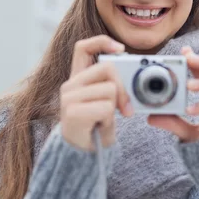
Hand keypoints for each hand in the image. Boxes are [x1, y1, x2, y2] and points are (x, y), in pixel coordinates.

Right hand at [60, 35, 132, 150]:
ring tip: (104, 120)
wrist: (81, 156)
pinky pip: (105, 107)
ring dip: (114, 109)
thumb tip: (130, 73)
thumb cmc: (96, 127)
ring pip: (109, 89)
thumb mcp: (106, 101)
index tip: (121, 49)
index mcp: (77, 78)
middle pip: (106, 68)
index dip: (102, 42)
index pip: (83, 47)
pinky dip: (109, 121)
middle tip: (125, 108)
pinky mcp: (73, 112)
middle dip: (122, 88)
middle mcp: (70, 85)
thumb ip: (112, 84)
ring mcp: (69, 98)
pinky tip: (100, 127)